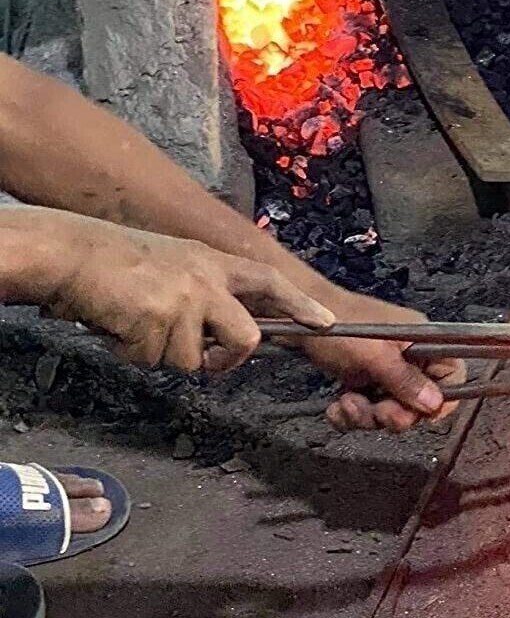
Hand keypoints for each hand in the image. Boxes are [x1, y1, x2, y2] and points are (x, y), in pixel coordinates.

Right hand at [40, 212, 334, 370]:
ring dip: (162, 352)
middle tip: (209, 363)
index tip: (327, 322)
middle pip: (247, 339)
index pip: (269, 281)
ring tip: (137, 322)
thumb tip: (223, 335)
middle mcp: (206, 281)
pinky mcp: (157, 321)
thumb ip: (205, 294)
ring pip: (192, 359)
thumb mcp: (175, 266)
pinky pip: (155, 360)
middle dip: (228, 360)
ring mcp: (184, 301)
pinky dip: (134, 351)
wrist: (73, 254)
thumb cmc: (118, 262)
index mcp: (212, 264)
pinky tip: (120, 325)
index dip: (299, 304)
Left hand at [294, 289, 466, 431]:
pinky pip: (368, 408)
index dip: (442, 399)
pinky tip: (335, 407)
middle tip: (377, 413)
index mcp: (422, 341)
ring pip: (392, 409)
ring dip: (368, 416)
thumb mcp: (374, 355)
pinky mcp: (363, 379)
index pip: (453, 375)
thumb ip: (406, 380)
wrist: (291, 316)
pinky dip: (352, 414)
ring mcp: (385, 369)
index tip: (420, 414)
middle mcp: (409, 355)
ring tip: (346, 404)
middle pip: (420, 401)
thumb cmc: (337, 325)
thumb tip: (435, 404)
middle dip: (395, 414)